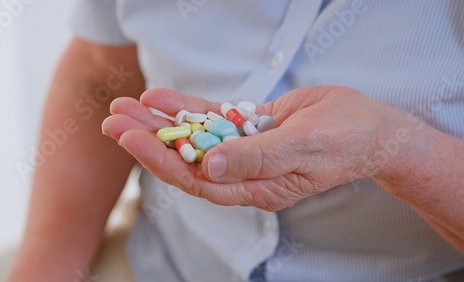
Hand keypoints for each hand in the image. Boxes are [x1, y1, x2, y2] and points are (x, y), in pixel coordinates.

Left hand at [102, 87, 403, 210]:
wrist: (369, 128)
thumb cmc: (344, 140)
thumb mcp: (304, 147)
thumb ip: (257, 159)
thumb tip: (210, 168)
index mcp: (255, 187)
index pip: (197, 179)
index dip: (160, 159)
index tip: (129, 137)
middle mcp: (244, 173)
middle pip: (186, 158)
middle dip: (148, 139)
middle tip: (113, 118)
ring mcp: (245, 150)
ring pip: (193, 137)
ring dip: (160, 122)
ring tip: (126, 106)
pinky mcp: (249, 128)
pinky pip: (211, 119)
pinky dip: (186, 108)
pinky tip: (160, 97)